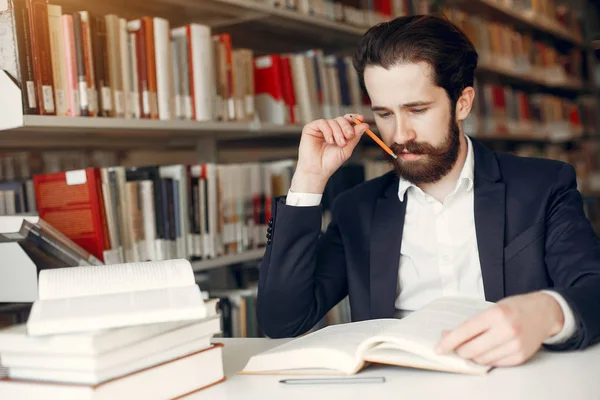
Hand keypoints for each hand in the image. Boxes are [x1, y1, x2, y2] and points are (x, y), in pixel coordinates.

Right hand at [290, 114, 369, 193]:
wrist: (318, 170)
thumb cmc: (331, 162)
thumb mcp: (347, 149)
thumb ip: (355, 136)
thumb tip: (365, 124)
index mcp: (338, 132)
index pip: (346, 120)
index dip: (354, 117)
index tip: (361, 118)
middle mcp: (329, 129)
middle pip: (341, 119)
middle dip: (347, 126)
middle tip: (349, 136)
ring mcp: (319, 128)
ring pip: (332, 121)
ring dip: (338, 132)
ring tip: (339, 144)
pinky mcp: (310, 128)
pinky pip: (322, 123)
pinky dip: (328, 131)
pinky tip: (329, 141)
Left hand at [435, 292, 564, 366]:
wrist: (544, 312)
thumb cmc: (514, 308)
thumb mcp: (491, 309)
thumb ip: (472, 323)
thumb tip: (448, 336)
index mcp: (496, 314)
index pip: (466, 331)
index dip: (449, 341)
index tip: (439, 348)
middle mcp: (506, 330)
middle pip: (472, 349)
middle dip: (459, 350)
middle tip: (455, 347)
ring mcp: (515, 345)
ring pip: (482, 359)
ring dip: (472, 356)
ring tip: (473, 346)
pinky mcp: (521, 356)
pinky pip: (495, 363)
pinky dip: (486, 359)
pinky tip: (487, 350)